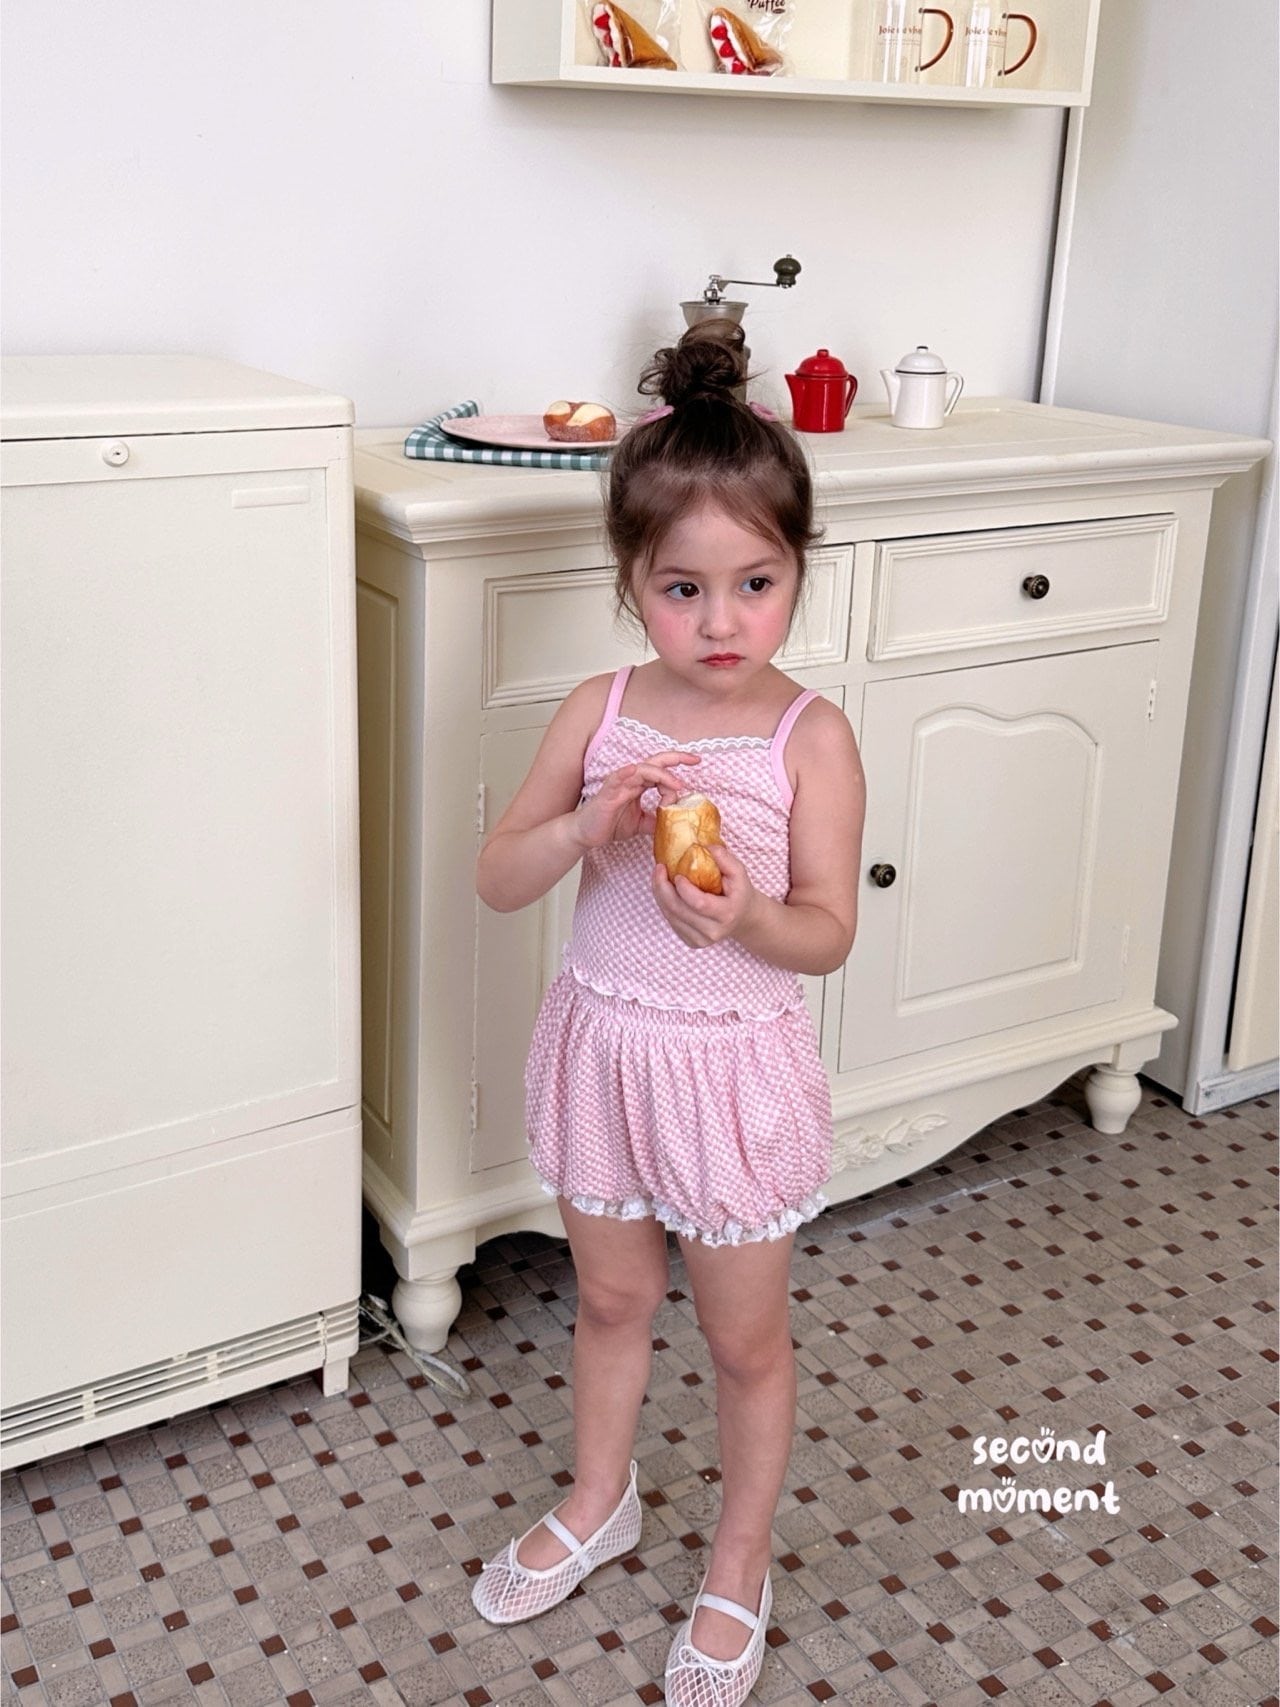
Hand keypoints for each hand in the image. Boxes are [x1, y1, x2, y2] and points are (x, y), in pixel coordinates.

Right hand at [573, 751, 699, 851]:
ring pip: (643, 769)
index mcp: (639, 784)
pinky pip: (620, 777)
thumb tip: (677, 822)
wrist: (587, 834)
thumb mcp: (642, 823)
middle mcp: (630, 779)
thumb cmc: (610, 824)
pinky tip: (639, 772)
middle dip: (676, 758)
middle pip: (656, 762)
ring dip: (662, 775)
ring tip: (677, 785)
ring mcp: (619, 783)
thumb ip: (658, 819)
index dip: (678, 766)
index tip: (696, 764)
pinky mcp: (608, 791)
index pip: (661, 769)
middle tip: (695, 759)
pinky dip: (630, 773)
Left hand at [651, 840, 758, 948]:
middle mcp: (713, 932)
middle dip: (663, 888)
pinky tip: (665, 890)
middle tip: (658, 869)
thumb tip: (705, 846)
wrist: (742, 917)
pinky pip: (671, 921)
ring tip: (659, 876)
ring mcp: (701, 940)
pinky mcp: (691, 942)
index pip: (699, 903)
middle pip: (679, 910)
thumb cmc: (739, 892)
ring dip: (660, 895)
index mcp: (727, 914)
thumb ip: (725, 859)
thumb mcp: (739, 873)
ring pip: (670, 916)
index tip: (677, 874)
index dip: (684, 889)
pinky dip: (664, 904)